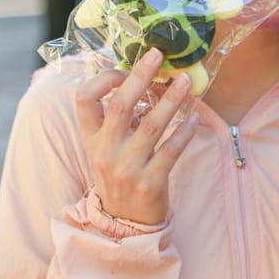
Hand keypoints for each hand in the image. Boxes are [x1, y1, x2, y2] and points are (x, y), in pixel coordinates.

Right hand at [75, 48, 198, 224]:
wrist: (124, 223)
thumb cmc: (118, 174)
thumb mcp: (105, 148)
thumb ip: (115, 119)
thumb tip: (139, 77)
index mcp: (91, 139)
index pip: (84, 100)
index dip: (103, 79)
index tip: (125, 69)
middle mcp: (105, 151)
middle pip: (121, 105)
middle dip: (141, 76)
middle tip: (159, 55)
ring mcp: (126, 169)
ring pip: (152, 125)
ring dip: (172, 99)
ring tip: (187, 81)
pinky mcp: (150, 183)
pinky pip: (171, 151)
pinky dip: (185, 132)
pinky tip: (195, 118)